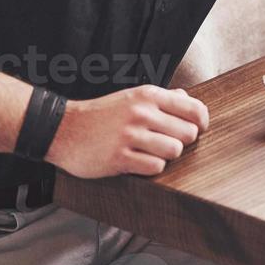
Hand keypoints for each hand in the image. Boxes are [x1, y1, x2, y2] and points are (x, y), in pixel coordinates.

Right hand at [47, 84, 208, 177]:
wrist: (63, 129)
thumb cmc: (101, 114)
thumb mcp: (131, 97)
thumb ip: (162, 98)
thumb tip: (188, 99)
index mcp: (148, 96)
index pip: (195, 109)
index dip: (201, 123)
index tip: (197, 130)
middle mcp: (141, 113)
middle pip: (189, 134)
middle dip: (182, 141)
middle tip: (166, 142)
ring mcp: (130, 136)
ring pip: (174, 151)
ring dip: (166, 156)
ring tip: (150, 152)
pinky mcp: (119, 158)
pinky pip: (155, 168)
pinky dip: (151, 168)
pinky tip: (139, 161)